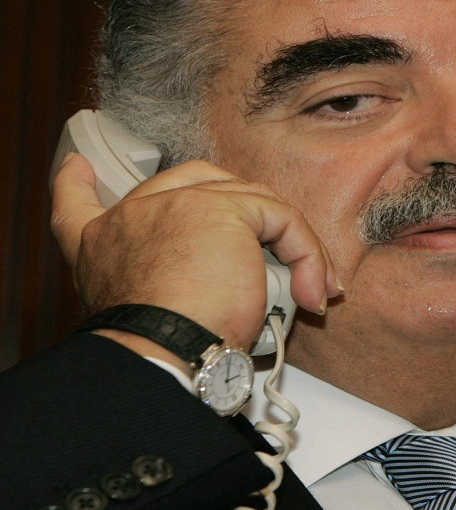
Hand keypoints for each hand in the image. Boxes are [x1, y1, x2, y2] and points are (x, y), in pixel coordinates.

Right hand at [51, 154, 340, 352]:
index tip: (78, 168)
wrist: (162, 354)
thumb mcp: (145, 313)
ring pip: (251, 204)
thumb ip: (166, 282)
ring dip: (288, 245)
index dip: (76, 183)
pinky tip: (312, 290)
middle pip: (197, 185)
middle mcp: (134, 215)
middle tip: (277, 251)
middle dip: (243, 209)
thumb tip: (224, 285)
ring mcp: (178, 204)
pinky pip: (282, 220)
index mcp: (103, 242)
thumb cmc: (160, 349)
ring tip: (304, 290)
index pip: (79, 202)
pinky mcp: (225, 211)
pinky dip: (306, 256)